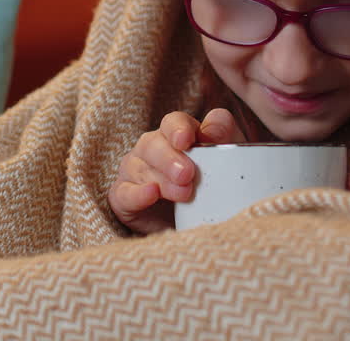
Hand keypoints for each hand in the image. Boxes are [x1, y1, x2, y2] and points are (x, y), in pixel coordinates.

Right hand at [109, 108, 245, 234]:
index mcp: (175, 135)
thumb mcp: (226, 159)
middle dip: (169, 158)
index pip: (172, 123)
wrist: (198, 225)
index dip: (178, 129)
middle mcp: (150, 149)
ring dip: (161, 179)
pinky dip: (136, 193)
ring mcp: (134, 171)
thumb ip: (223, 137)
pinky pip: (123, 193)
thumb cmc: (212, 185)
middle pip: (152, 143)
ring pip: (138, 167)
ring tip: (183, 194)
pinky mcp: (123, 198)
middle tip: (187, 174)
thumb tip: (215, 129)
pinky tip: (151, 194)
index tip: (186, 140)